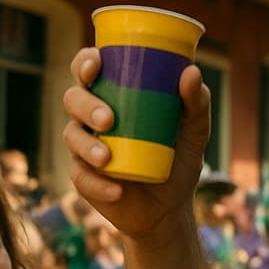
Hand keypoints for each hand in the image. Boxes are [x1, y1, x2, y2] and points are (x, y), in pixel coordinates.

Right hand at [62, 48, 209, 239]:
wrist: (172, 205)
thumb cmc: (180, 156)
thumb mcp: (195, 130)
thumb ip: (197, 102)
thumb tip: (191, 72)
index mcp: (114, 96)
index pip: (89, 70)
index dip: (85, 62)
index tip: (96, 65)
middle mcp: (93, 118)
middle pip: (73, 99)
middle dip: (86, 105)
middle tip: (108, 119)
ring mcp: (85, 147)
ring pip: (71, 136)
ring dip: (86, 146)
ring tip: (107, 158)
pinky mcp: (85, 178)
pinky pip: (80, 177)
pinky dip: (98, 184)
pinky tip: (117, 190)